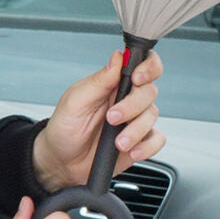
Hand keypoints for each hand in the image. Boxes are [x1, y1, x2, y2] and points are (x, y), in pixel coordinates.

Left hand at [31, 49, 163, 191]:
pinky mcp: (140, 141)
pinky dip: (147, 146)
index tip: (137, 78)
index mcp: (113, 83)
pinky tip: (131, 151)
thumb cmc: (65, 128)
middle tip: (112, 117)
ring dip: (136, 130)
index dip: (147, 67)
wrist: (62, 161)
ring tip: (117, 142)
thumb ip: (99, 80)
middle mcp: (127, 98)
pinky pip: (157, 140)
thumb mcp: (75, 101)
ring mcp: (135, 120)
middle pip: (149, 90)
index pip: (142, 64)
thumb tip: (118, 56)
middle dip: (133, 105)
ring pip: (152, 115)